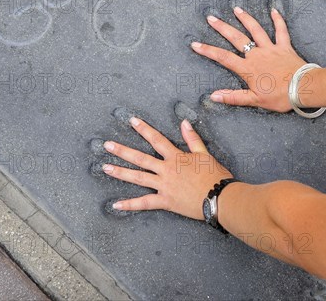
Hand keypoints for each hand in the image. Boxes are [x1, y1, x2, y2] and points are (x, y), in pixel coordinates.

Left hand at [102, 117, 231, 218]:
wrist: (220, 198)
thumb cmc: (215, 175)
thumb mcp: (204, 153)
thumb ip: (192, 138)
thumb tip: (184, 122)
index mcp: (175, 157)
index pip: (156, 139)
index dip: (143, 129)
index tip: (132, 121)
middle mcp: (166, 170)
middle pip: (140, 158)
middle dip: (122, 150)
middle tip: (106, 145)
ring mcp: (164, 186)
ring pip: (138, 178)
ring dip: (120, 172)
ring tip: (105, 167)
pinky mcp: (165, 201)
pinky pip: (144, 203)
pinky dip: (130, 204)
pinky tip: (116, 204)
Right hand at [191, 7, 305, 111]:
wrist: (303, 88)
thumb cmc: (279, 96)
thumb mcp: (254, 100)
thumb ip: (233, 97)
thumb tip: (213, 96)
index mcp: (247, 68)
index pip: (223, 57)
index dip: (207, 50)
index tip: (195, 44)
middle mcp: (256, 54)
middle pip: (236, 38)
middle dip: (222, 27)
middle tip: (211, 18)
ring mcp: (270, 48)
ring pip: (256, 30)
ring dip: (245, 18)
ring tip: (236, 9)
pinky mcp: (284, 46)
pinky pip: (281, 30)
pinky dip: (278, 20)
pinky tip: (274, 10)